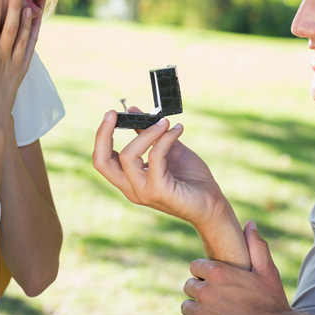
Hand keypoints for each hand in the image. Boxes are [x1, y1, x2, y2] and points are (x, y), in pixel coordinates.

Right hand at [93, 109, 229, 227]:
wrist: (212, 203)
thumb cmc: (191, 178)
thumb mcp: (166, 150)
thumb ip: (149, 134)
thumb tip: (132, 111)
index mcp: (130, 180)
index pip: (102, 160)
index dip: (101, 136)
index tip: (111, 114)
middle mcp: (132, 188)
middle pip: (102, 162)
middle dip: (104, 134)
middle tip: (114, 114)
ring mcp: (143, 191)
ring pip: (127, 156)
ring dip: (147, 133)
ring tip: (165, 123)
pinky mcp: (159, 191)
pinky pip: (155, 157)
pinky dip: (165, 139)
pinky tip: (178, 130)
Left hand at [182, 221, 291, 314]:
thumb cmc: (272, 304)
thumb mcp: (267, 272)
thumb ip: (256, 245)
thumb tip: (249, 224)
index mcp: (218, 274)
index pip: (195, 267)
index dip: (205, 273)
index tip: (216, 280)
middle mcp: (206, 293)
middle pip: (189, 287)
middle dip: (201, 290)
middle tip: (218, 297)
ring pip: (188, 308)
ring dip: (199, 309)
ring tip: (218, 313)